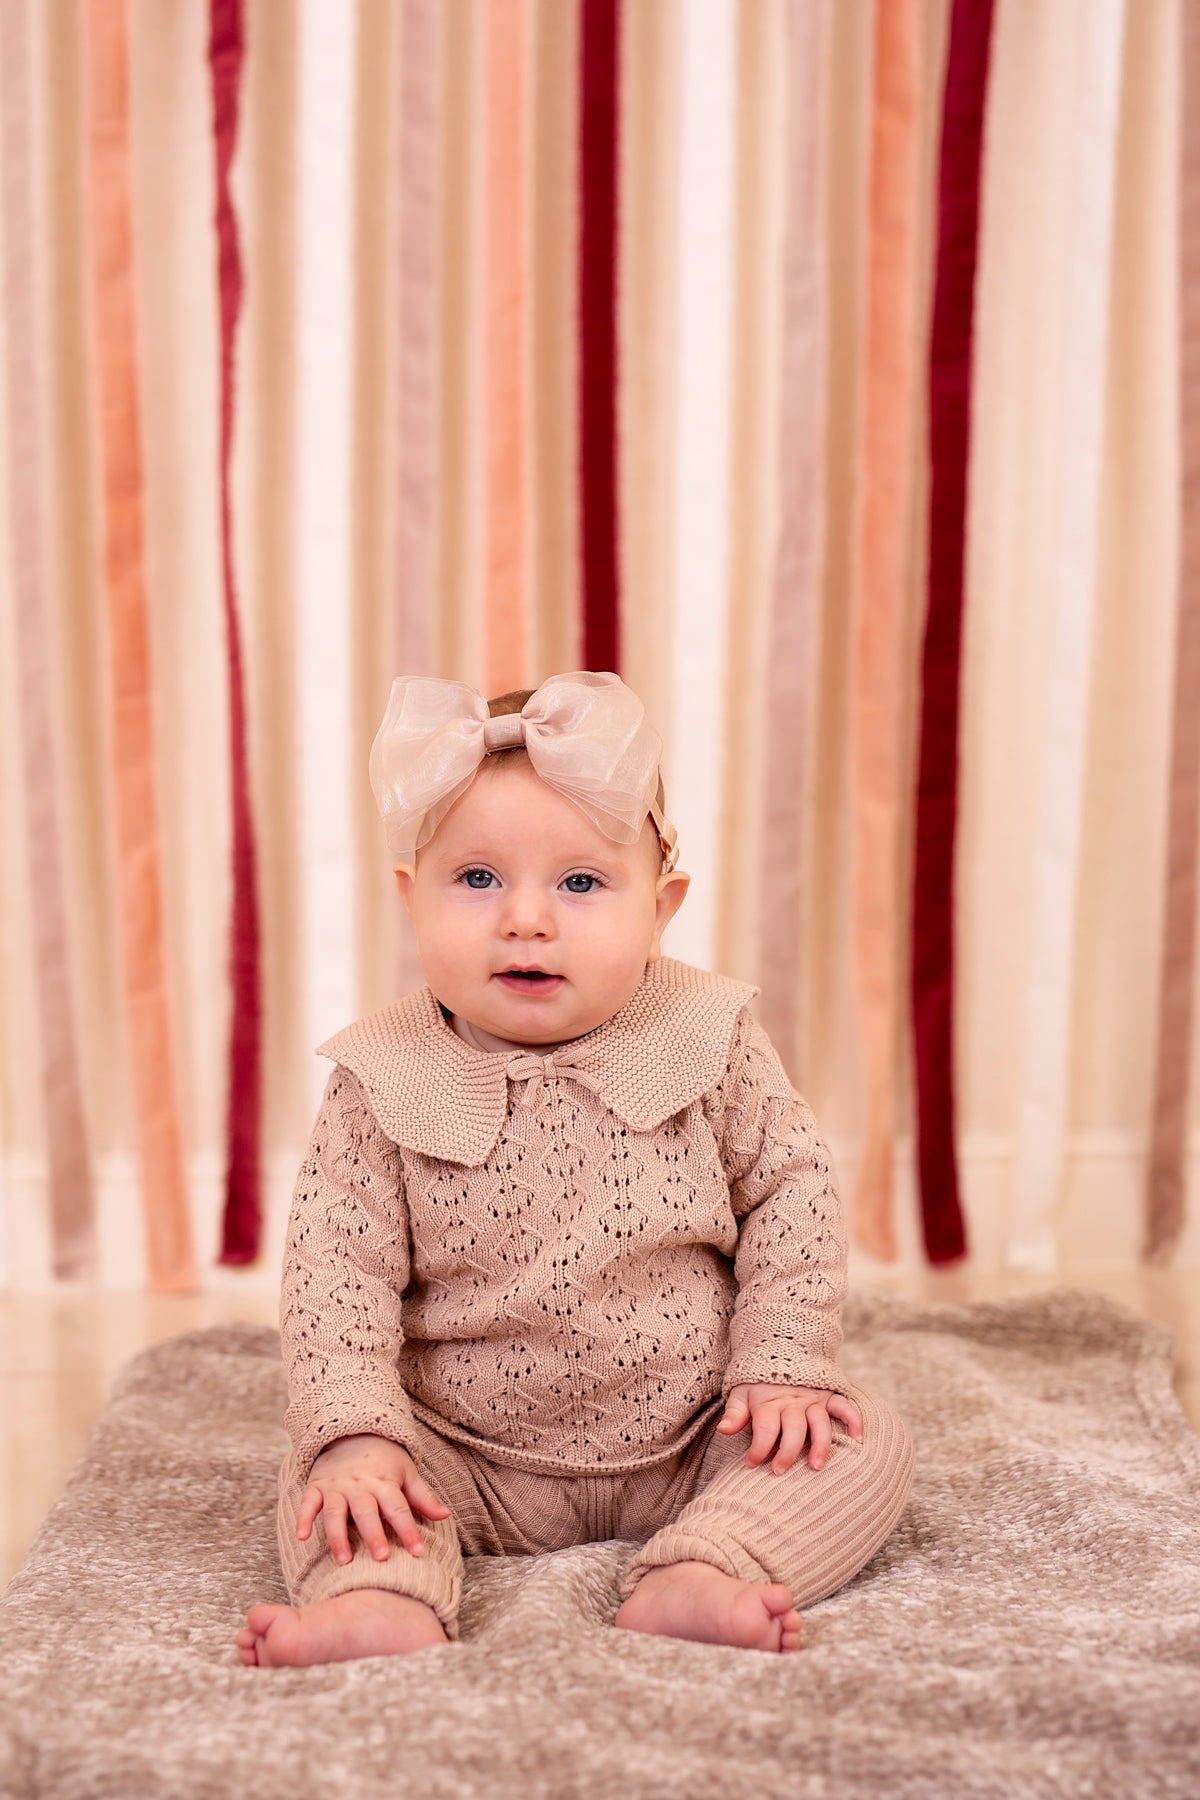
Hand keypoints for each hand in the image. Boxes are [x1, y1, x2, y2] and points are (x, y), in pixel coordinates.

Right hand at [296, 1433, 450, 1563]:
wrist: (352, 1432)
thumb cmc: (384, 1461)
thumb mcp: (407, 1473)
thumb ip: (423, 1497)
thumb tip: (445, 1516)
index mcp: (384, 1482)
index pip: (398, 1508)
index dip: (408, 1530)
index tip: (418, 1552)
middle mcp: (359, 1485)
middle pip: (366, 1511)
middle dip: (374, 1534)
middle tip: (381, 1558)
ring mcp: (336, 1486)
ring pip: (335, 1512)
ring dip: (338, 1536)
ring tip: (344, 1560)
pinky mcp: (316, 1486)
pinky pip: (307, 1502)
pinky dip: (303, 1518)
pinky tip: (301, 1537)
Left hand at [717, 1384, 863, 1473]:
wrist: (778, 1352)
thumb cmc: (757, 1384)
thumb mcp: (740, 1393)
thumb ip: (735, 1413)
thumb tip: (723, 1430)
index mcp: (769, 1402)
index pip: (764, 1427)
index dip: (757, 1448)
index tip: (751, 1464)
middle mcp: (792, 1401)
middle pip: (792, 1428)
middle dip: (786, 1451)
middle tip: (779, 1471)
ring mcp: (812, 1399)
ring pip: (819, 1422)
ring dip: (819, 1444)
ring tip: (816, 1466)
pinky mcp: (828, 1396)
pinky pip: (844, 1406)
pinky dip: (853, 1420)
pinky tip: (857, 1439)